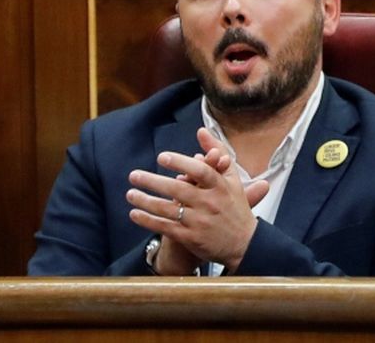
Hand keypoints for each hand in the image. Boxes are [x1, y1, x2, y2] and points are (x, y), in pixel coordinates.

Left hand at [126, 127, 268, 273]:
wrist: (244, 244)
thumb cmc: (235, 206)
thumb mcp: (232, 178)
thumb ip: (218, 152)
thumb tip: (201, 130)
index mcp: (220, 186)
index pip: (201, 171)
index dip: (181, 163)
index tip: (162, 157)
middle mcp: (210, 203)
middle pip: (178, 190)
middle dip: (153, 182)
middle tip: (134, 175)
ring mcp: (200, 222)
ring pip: (168, 209)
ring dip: (146, 201)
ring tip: (130, 194)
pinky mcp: (191, 238)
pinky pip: (166, 227)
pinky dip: (149, 221)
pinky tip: (135, 213)